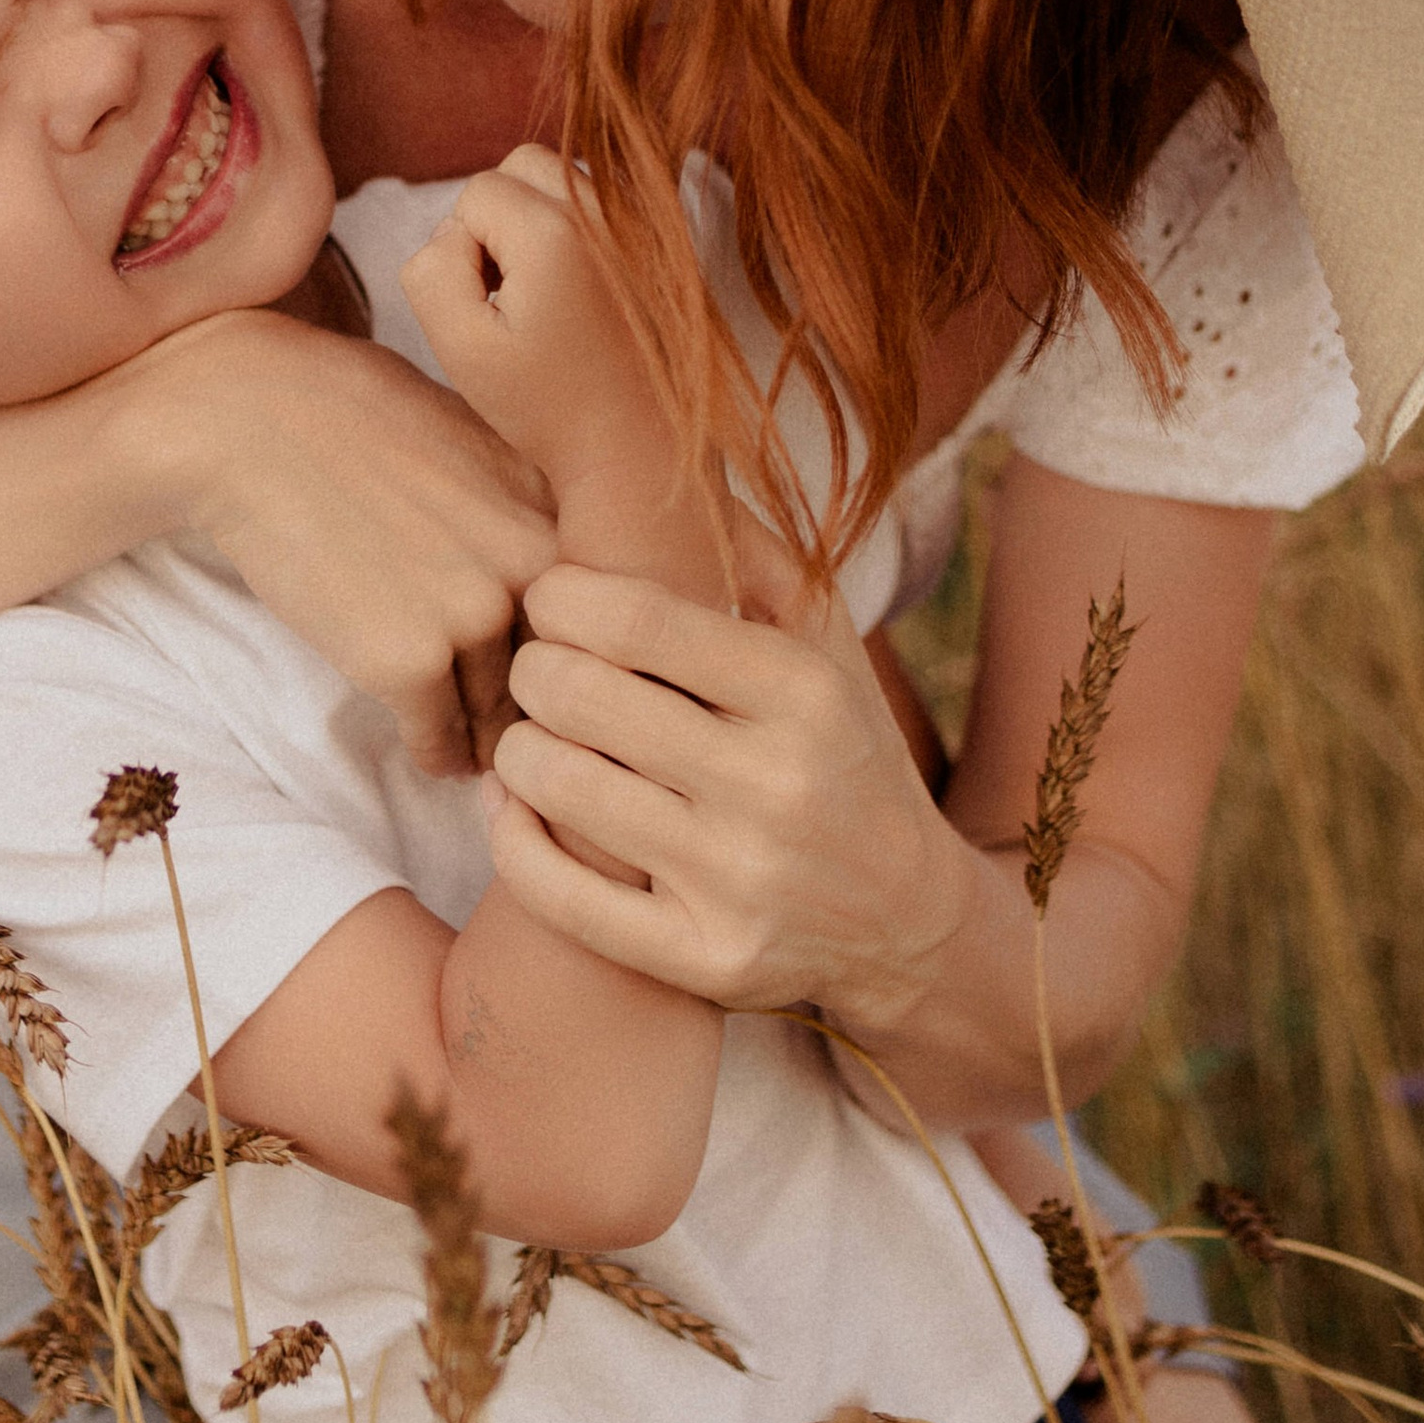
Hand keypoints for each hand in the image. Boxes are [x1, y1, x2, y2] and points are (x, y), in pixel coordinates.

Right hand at [155, 307, 556, 774]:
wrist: (250, 420)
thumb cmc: (352, 414)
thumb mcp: (475, 437)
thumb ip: (525, 508)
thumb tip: (558, 577)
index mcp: (555, 512)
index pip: (595, 619)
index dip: (574, 654)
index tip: (554, 677)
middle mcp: (532, 568)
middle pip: (558, 676)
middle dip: (537, 707)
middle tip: (518, 731)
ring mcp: (472, 617)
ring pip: (501, 719)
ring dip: (485, 740)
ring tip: (474, 748)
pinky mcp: (405, 663)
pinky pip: (440, 743)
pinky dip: (434, 753)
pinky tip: (429, 749)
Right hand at [400, 149, 676, 539]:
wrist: (636, 448)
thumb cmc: (546, 406)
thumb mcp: (459, 345)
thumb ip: (430, 268)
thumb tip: (453, 229)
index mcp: (556, 232)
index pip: (474, 191)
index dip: (464, 250)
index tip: (493, 310)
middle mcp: (605, 212)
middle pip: (521, 163)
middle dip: (498, 216)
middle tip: (507, 290)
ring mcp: (639, 224)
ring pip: (561, 177)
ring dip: (535, 219)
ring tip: (540, 292)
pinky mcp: (659, 242)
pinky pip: (597, 202)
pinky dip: (573, 229)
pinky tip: (574, 291)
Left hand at [483, 555, 975, 1028]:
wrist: (911, 924)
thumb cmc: (846, 756)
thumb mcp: (830, 648)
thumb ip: (760, 555)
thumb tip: (682, 462)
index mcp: (801, 692)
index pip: (634, 616)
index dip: (560, 595)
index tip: (547, 596)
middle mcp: (774, 785)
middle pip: (578, 694)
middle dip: (531, 668)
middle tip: (535, 668)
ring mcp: (737, 881)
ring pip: (557, 786)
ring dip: (518, 750)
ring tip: (530, 736)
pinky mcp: (702, 960)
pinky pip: (559, 896)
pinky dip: (512, 839)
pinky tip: (516, 809)